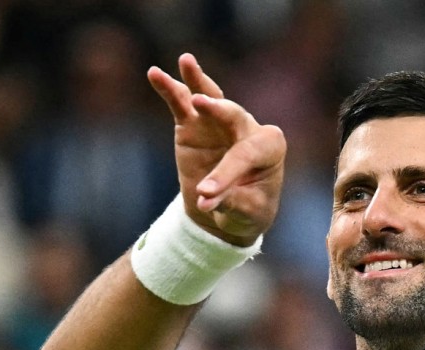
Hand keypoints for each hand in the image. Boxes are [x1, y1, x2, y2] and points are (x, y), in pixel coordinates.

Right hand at [148, 53, 285, 246]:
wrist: (229, 213)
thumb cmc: (248, 210)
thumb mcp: (247, 213)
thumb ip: (230, 201)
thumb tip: (204, 199)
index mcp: (269, 147)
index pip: (246, 154)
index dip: (224, 174)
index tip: (204, 196)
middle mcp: (247, 128)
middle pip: (233, 114)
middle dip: (217, 110)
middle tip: (200, 104)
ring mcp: (219, 122)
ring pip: (210, 97)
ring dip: (197, 80)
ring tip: (186, 62)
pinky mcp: (193, 124)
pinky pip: (181, 104)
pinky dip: (169, 89)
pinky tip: (155, 74)